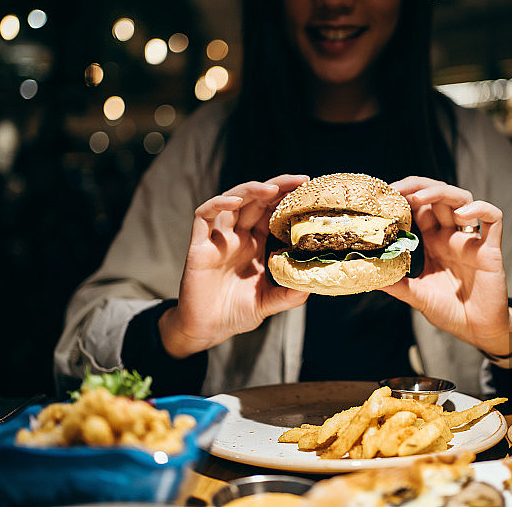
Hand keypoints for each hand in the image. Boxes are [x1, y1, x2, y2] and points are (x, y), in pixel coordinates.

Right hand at [159, 174, 309, 357]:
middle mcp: (236, 237)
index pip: (271, 213)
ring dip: (251, 191)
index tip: (309, 191)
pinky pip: (203, 216)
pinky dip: (218, 204)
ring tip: (272, 189)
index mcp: (254, 245)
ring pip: (232, 201)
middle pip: (256, 201)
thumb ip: (288, 295)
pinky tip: (235, 202)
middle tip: (300, 181)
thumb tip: (313, 285)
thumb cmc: (234, 314)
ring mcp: (217, 239)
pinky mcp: (199, 247)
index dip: (287, 199)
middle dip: (277, 187)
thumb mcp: (268, 303)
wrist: (205, 330)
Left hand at [382, 176, 511, 355]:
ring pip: (462, 199)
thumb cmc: (450, 312)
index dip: (404, 199)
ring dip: (441, 193)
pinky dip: (480, 209)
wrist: (478, 331)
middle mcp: (451, 236)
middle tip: (397, 190)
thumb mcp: (416, 296)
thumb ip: (395, 283)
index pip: (419, 209)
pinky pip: (493, 219)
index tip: (384, 198)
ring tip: (420, 198)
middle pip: (438, 197)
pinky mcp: (490, 249)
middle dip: (418, 187)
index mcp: (434, 243)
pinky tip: (462, 215)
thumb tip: (366, 274)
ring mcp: (471, 240)